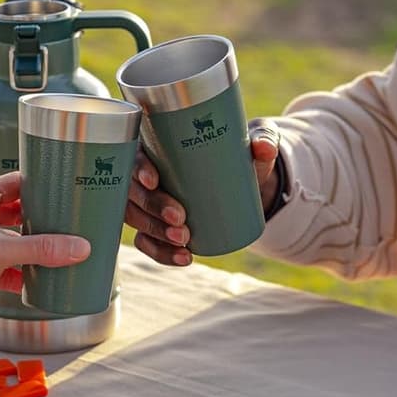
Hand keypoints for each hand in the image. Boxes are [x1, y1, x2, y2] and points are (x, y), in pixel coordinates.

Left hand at [0, 173, 89, 364]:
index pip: (14, 182)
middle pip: (14, 211)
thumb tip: (80, 247)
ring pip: (9, 239)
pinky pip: (2, 264)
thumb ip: (41, 248)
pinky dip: (18, 271)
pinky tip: (37, 281)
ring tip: (58, 250)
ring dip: (30, 246)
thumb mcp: (0, 252)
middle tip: (68, 222)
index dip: (40, 184)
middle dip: (39, 219)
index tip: (64, 189)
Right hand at [125, 120, 280, 265]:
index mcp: (158, 147)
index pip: (135, 155)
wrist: (246, 184)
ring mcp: (148, 203)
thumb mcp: (254, 142)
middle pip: (133, 192)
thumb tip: (263, 149)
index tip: (154, 181)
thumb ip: (262, 139)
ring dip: (156, 234)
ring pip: (136, 219)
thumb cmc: (240, 154)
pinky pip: (148, 242)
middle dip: (152, 207)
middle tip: (179, 218)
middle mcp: (146, 175)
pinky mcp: (157, 225)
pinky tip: (183, 257)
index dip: (138, 169)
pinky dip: (162, 253)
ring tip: (184, 241)